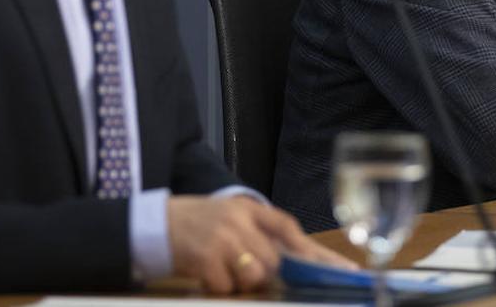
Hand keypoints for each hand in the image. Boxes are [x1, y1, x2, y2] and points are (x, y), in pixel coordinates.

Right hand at [167, 195, 353, 293]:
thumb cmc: (195, 224)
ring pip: (253, 275)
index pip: (289, 228)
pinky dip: (217, 286)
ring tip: (220, 266)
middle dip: (262, 272)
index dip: (315, 252)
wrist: (153, 224)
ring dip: (239, 280)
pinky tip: (204, 271)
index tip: (342, 271)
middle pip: (273, 260)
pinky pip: (227, 287)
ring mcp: (224, 237)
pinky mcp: (207, 257)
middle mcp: (239, 219)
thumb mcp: (229, 217)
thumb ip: (258, 232)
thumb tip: (296, 261)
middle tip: (239, 265)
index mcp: (247, 208)